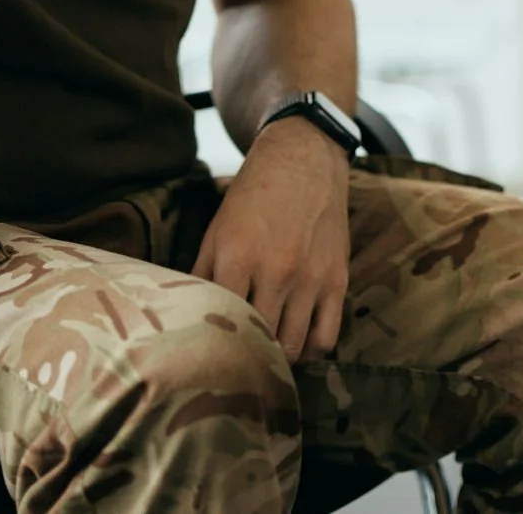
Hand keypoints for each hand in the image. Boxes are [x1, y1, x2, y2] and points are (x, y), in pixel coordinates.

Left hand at [193, 117, 352, 362]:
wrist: (304, 159)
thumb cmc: (253, 197)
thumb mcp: (217, 232)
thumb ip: (201, 276)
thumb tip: (185, 317)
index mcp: (239, 258)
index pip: (224, 325)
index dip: (216, 346)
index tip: (211, 357)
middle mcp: (278, 271)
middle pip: (261, 343)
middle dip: (247, 357)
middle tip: (237, 363)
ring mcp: (312, 278)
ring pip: (295, 347)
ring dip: (279, 358)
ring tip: (267, 357)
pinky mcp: (338, 279)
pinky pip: (328, 336)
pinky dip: (312, 350)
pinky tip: (298, 343)